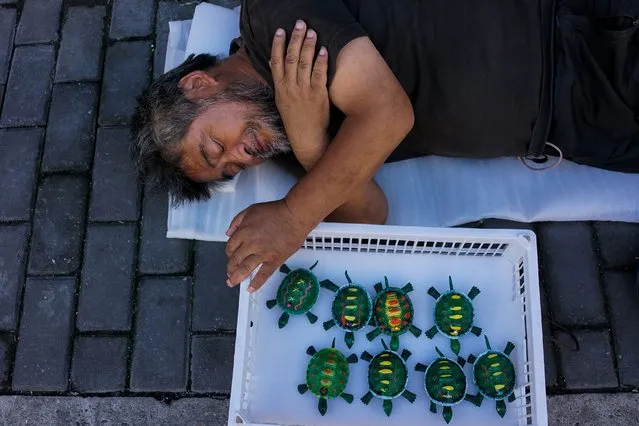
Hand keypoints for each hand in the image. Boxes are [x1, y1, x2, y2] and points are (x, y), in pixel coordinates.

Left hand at [225, 199, 314, 291]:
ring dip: (237, 277)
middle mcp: (250, 245)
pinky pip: (263, 274)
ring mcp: (262, 254)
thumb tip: (228, 233)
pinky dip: (256, 283)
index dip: (229, 253)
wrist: (294, 216)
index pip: (230, 247)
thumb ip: (237, 221)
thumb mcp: (251, 210)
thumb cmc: (274, 211)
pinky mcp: (274, 260)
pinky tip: (250, 289)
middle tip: (229, 274)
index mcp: (243, 232)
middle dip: (230, 268)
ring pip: (245, 269)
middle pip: (235, 260)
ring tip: (232, 283)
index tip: (231, 256)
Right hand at [270, 20, 329, 164]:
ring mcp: (304, 91)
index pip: (276, 62)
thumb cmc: (295, 118)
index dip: (278, 45)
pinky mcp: (318, 95)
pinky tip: (323, 50)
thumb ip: (279, 81)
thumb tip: (272, 63)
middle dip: (295, 39)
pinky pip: (319, 75)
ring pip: (304, 64)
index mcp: (280, 88)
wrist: (306, 137)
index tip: (280, 31)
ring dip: (308, 46)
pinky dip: (320, 62)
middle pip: (291, 58)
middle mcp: (290, 87)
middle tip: (300, 24)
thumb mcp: (281, 100)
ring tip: (312, 32)